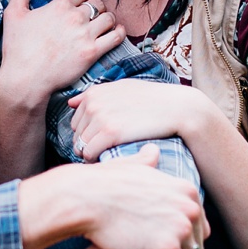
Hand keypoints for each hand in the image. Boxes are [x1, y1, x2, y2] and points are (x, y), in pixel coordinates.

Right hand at [0, 0, 125, 105]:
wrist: (24, 80)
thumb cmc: (17, 48)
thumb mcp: (14, 13)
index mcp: (59, 5)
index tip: (79, 7)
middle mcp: (74, 17)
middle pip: (97, 3)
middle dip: (96, 9)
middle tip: (92, 19)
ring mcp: (85, 35)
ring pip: (108, 18)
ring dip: (108, 20)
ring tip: (103, 26)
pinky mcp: (92, 52)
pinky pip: (115, 37)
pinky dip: (118, 33)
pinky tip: (115, 33)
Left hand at [69, 79, 214, 160]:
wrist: (176, 108)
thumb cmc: (151, 100)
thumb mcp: (123, 88)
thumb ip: (97, 94)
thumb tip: (71, 102)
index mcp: (94, 93)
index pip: (76, 121)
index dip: (88, 133)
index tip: (103, 139)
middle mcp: (93, 103)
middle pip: (77, 134)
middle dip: (88, 144)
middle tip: (106, 150)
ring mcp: (100, 117)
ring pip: (81, 145)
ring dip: (91, 154)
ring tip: (108, 156)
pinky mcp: (110, 132)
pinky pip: (89, 153)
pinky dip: (95, 160)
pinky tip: (109, 159)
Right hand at [72, 145, 206, 248]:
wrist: (85, 199)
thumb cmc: (102, 183)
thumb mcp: (132, 167)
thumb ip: (148, 162)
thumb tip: (153, 151)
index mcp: (186, 189)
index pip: (199, 221)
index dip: (186, 236)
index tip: (171, 247)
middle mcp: (190, 207)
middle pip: (199, 241)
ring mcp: (181, 229)